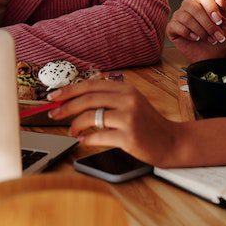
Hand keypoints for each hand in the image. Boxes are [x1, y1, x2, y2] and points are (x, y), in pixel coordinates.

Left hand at [47, 80, 180, 164]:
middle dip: (67, 106)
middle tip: (54, 114)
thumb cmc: (148, 124)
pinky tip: (84, 141)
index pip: (91, 84)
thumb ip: (109, 99)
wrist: (171, 141)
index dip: (69, 90)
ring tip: (71, 131)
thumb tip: (76, 100)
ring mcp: (129, 118)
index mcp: (126, 89)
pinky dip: (87, 140)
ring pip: (91, 117)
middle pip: (89, 99)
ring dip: (76, 125)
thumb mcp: (132, 103)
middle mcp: (128, 100)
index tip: (54, 96)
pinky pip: (99, 136)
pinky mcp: (129, 137)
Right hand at [166, 0, 225, 61]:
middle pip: (194, 7)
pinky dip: (188, 34)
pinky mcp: (171, 28)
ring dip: (200, 30)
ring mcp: (178, 16)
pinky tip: (195, 38)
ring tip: (207, 38)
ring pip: (186, 17)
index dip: (210, 6)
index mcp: (201, 1)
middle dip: (207, 24)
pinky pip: (176, 26)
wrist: (213, 56)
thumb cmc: (220, 37)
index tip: (219, 21)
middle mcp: (188, 6)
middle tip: (216, 35)